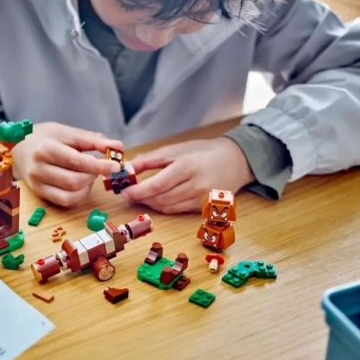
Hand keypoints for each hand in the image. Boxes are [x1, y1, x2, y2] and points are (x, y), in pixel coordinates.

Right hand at [12, 122, 122, 206]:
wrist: (18, 147)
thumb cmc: (45, 137)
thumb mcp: (67, 132)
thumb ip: (93, 140)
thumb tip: (117, 146)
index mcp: (46, 149)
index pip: (76, 161)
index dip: (98, 165)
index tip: (114, 166)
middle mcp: (39, 168)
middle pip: (74, 181)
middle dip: (92, 175)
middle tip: (97, 167)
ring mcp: (37, 184)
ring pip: (70, 195)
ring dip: (86, 187)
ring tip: (87, 175)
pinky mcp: (40, 194)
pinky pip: (64, 201)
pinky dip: (79, 195)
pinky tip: (81, 185)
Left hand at [120, 137, 254, 213]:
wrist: (235, 161)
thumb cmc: (202, 152)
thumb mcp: (175, 149)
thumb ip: (149, 160)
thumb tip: (126, 169)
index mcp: (187, 167)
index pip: (157, 185)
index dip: (138, 191)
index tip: (124, 191)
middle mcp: (196, 186)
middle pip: (160, 199)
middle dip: (141, 198)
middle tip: (128, 194)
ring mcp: (201, 199)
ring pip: (167, 207)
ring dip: (150, 203)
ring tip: (140, 195)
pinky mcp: (202, 208)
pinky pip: (177, 210)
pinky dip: (163, 206)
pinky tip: (156, 199)